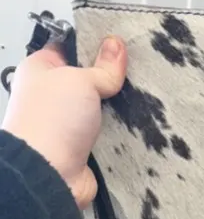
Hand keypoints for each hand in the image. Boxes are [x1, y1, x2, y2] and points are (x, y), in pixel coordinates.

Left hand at [1, 36, 127, 207]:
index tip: (121, 45)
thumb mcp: (79, 80)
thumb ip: (102, 67)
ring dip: (122, 111)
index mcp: (42, 71)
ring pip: (104, 112)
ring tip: (147, 100)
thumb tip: (116, 46)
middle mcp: (54, 98)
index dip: (94, 45)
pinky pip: (111, 138)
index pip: (70, 49)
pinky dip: (124, 135)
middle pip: (91, 83)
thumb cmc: (51, 121)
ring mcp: (71, 126)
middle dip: (114, 81)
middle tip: (139, 74)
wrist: (50, 173)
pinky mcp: (87, 150)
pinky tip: (143, 127)